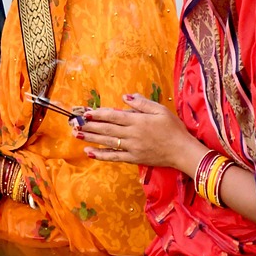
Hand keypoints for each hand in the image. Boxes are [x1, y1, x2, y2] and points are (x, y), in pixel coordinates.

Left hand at [77, 93, 206, 173]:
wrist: (182, 151)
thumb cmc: (173, 128)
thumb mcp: (160, 110)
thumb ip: (142, 103)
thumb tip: (125, 97)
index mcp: (138, 121)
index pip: (113, 116)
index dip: (98, 114)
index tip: (86, 112)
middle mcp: (132, 134)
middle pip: (106, 129)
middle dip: (89, 125)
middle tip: (74, 122)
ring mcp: (132, 148)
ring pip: (107, 142)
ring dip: (90, 138)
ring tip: (76, 134)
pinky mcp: (133, 158)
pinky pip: (114, 157)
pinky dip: (100, 155)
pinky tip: (89, 152)